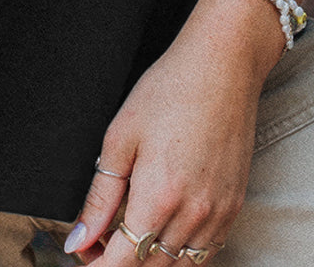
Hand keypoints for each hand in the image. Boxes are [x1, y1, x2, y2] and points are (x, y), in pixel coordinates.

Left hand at [63, 0, 283, 264]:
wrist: (222, 66)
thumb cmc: (169, 90)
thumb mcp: (120, 137)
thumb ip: (99, 197)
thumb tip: (79, 239)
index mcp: (158, 197)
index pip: (123, 263)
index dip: (97, 265)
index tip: (82, 254)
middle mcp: (193, 214)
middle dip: (118, 262)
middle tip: (97, 239)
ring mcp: (218, 214)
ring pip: (178, 266)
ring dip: (149, 261)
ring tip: (126, 232)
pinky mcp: (234, 207)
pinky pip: (204, 252)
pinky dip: (179, 252)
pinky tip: (162, 227)